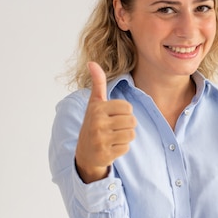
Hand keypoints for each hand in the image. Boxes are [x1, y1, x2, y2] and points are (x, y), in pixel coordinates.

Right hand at [75, 62, 136, 181]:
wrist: (85, 153)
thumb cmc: (93, 123)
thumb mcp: (94, 103)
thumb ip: (97, 83)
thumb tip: (92, 62)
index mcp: (97, 108)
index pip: (128, 107)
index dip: (124, 113)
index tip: (112, 116)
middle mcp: (97, 123)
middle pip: (132, 121)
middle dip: (127, 125)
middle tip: (114, 129)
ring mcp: (100, 139)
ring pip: (131, 134)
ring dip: (125, 137)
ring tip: (113, 137)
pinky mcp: (105, 154)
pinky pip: (126, 147)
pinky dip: (122, 148)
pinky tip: (111, 147)